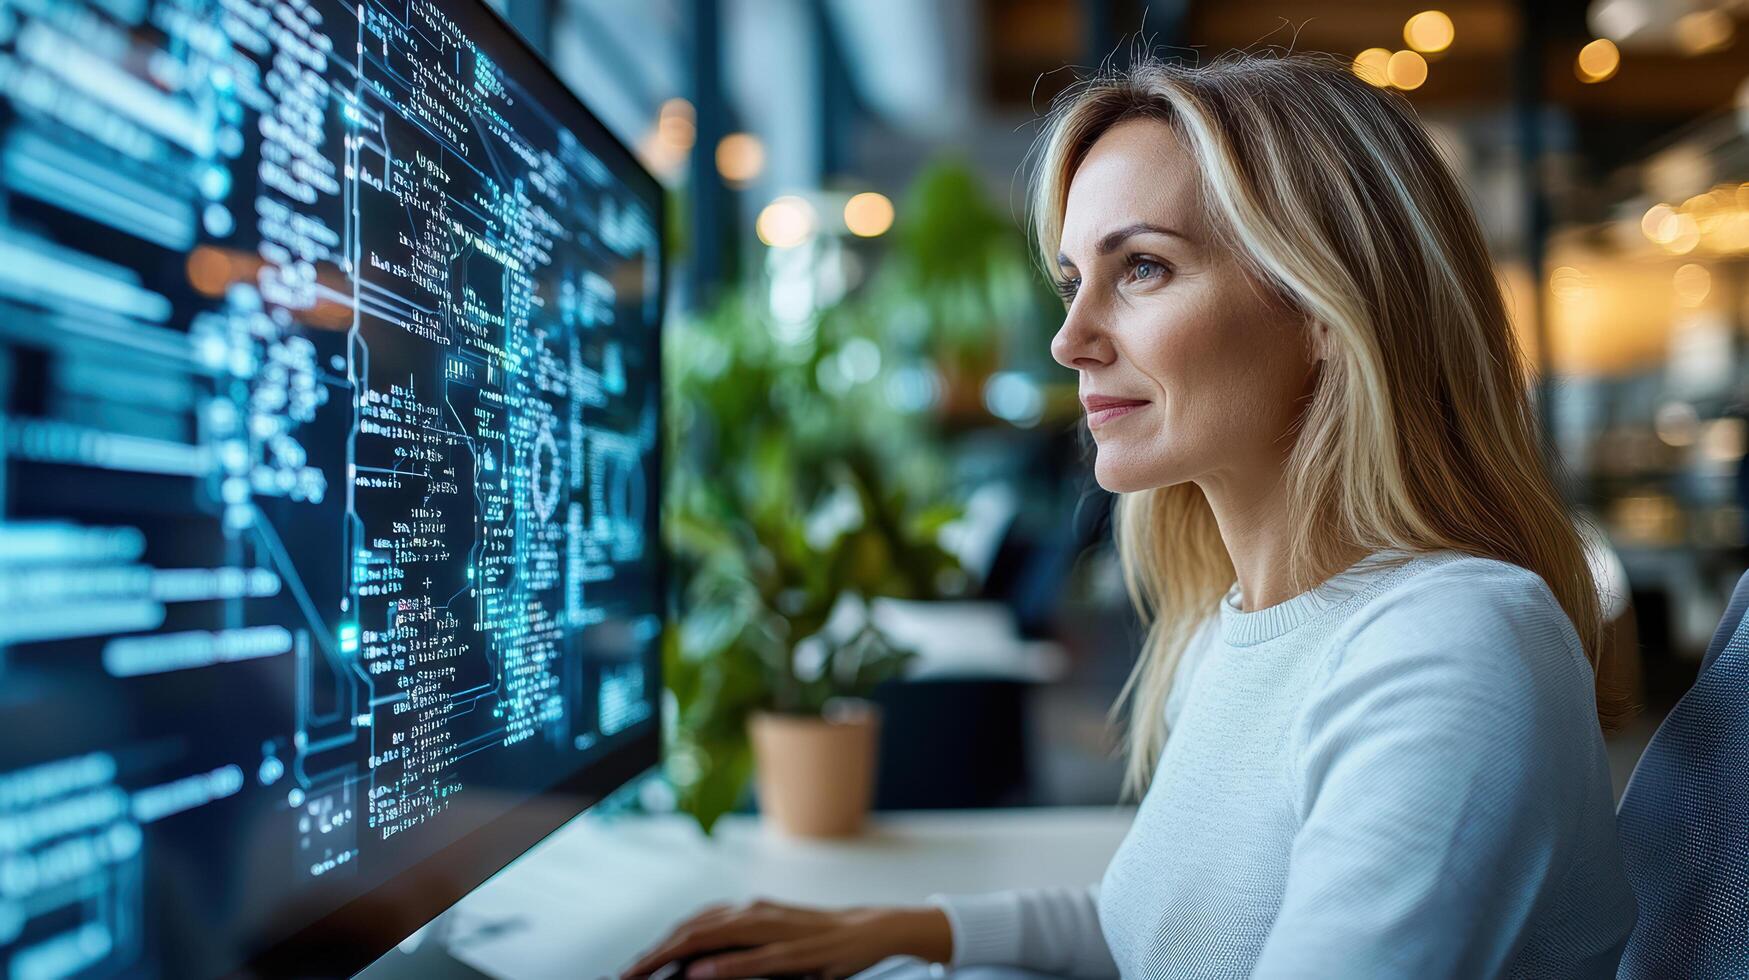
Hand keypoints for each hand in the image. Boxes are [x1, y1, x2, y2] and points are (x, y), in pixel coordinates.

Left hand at [619, 898, 952, 978]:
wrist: (871, 930)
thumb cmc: (820, 940)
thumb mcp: (773, 944)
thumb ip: (740, 950)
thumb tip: (699, 966)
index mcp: (748, 911)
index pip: (691, 925)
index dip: (658, 944)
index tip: (632, 968)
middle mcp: (755, 912)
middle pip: (693, 929)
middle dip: (654, 953)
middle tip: (625, 975)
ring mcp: (775, 929)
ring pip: (715, 937)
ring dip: (675, 955)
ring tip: (645, 972)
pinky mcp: (797, 951)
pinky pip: (755, 959)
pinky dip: (724, 966)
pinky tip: (699, 974)